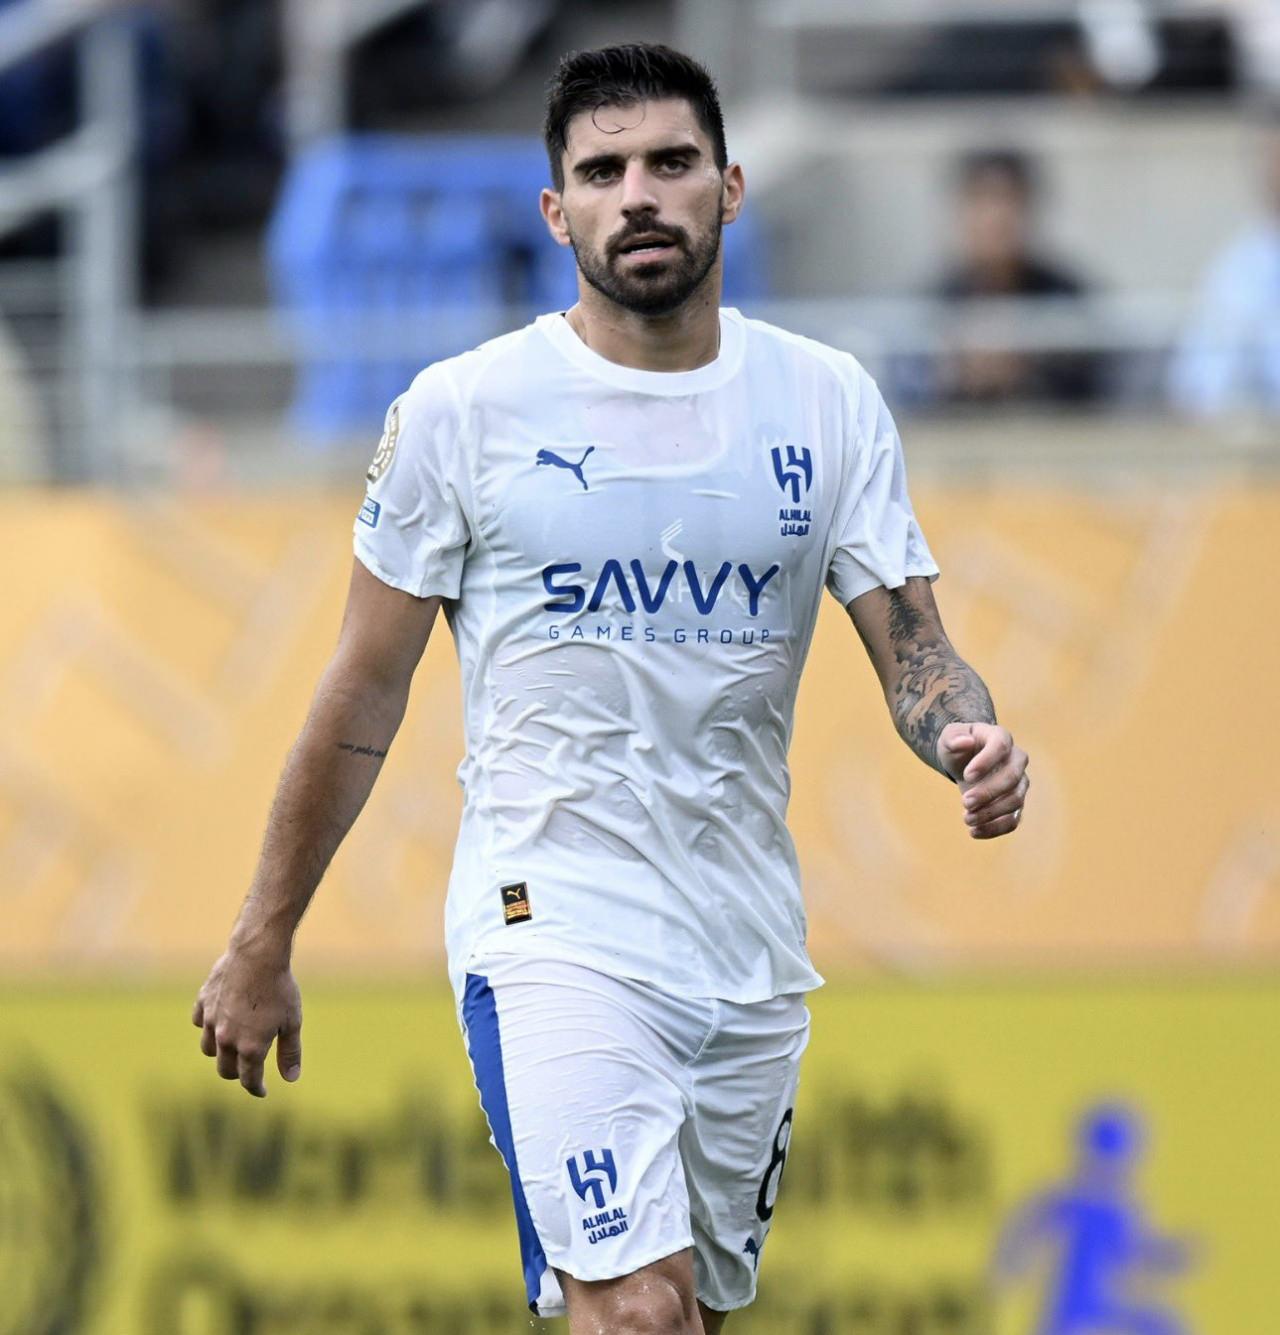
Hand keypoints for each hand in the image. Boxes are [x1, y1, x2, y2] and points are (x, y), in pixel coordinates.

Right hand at [192, 947, 301, 1097]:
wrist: (258, 955)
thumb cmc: (280, 988)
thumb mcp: (292, 1022)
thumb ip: (290, 1052)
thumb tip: (291, 1078)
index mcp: (250, 1048)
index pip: (249, 1080)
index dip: (256, 1088)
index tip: (262, 1090)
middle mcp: (226, 1039)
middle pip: (225, 1069)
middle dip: (237, 1074)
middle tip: (247, 1070)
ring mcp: (211, 1021)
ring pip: (208, 1049)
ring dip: (219, 1053)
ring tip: (232, 1046)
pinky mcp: (203, 1002)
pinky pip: (200, 1022)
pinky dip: (207, 1025)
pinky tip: (218, 1020)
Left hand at [937, 721, 1028, 838]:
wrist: (964, 761)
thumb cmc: (958, 746)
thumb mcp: (949, 737)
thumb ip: (954, 738)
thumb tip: (965, 742)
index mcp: (1001, 737)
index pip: (1001, 747)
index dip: (986, 762)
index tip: (966, 776)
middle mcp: (1016, 760)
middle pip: (1012, 778)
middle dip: (989, 792)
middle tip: (965, 802)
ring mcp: (1019, 783)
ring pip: (1015, 801)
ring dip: (991, 813)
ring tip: (967, 818)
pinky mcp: (1014, 803)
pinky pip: (1013, 820)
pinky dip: (995, 829)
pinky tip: (974, 832)